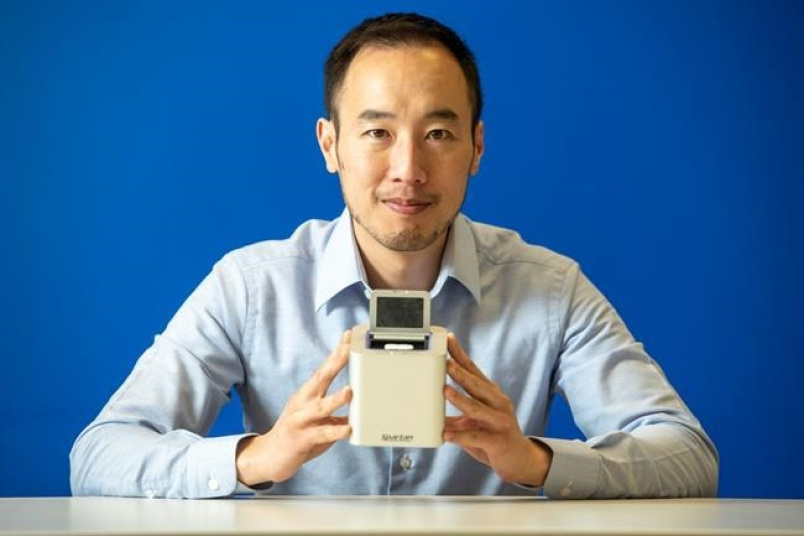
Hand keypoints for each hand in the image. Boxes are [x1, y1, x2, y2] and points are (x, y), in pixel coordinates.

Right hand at [236, 331, 352, 485]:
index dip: (336, 353)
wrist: (269, 456)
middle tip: (347, 350)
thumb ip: (336, 412)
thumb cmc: (297, 436)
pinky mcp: (301, 438)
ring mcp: (301, 420)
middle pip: (320, 378)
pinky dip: (335, 431)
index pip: (324, 369)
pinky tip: (347, 430)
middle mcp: (304, 403)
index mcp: (308, 395)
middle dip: (335, 363)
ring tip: (349, 392)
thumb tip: (359, 409)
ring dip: (335, 399)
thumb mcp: (318, 420)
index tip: (347, 337)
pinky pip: (321, 433)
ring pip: (320, 407)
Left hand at [443, 333, 551, 486]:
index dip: (461, 355)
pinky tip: (446, 434)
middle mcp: (498, 403)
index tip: (449, 340)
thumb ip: (455, 415)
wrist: (520, 459)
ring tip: (445, 391)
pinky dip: (460, 436)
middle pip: (476, 385)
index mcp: (491, 394)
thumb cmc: (495, 436)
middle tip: (446, 362)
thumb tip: (430, 412)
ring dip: (460, 399)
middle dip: (460, 373)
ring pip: (477, 408)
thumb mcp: (474, 422)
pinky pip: (476, 437)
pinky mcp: (498, 441)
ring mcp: (499, 422)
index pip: (474, 370)